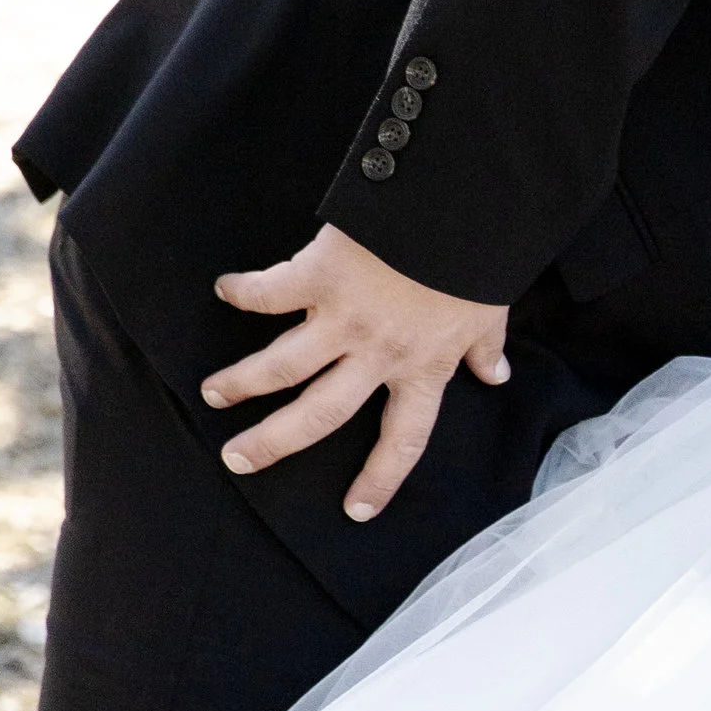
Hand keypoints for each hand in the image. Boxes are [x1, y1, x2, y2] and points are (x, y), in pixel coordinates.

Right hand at [204, 225, 511, 521]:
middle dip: (275, 443)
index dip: (381, 479)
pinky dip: (244, 290)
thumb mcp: (490, 309)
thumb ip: (486, 346)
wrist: (457, 199)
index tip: (357, 511)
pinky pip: (271, 293)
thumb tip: (496, 375)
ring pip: (283, 367)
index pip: (403, 440)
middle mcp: (380, 355)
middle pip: (320, 416)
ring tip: (214, 393)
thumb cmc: (477, 253)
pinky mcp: (319, 275)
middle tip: (238, 459)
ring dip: (243, 381)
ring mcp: (346, 319)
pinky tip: (225, 290)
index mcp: (425, 368)